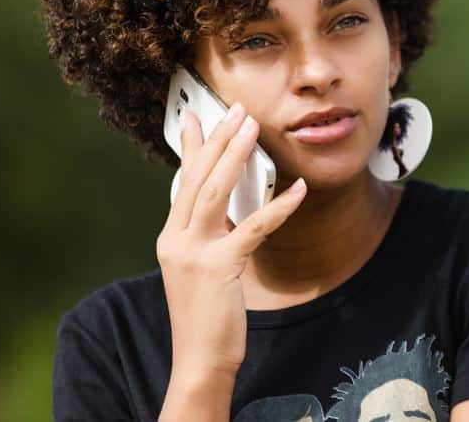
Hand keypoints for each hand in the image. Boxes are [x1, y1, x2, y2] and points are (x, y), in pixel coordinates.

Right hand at [156, 102, 306, 380]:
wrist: (199, 358)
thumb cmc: (206, 316)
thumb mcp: (199, 268)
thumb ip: (207, 237)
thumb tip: (222, 211)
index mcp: (171, 237)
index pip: (183, 181)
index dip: (191, 146)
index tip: (195, 115)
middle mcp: (176, 239)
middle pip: (198, 177)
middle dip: (219, 139)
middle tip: (237, 110)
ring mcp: (195, 252)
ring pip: (215, 191)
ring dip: (236, 155)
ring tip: (252, 126)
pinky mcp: (220, 267)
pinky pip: (253, 227)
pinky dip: (278, 207)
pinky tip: (298, 190)